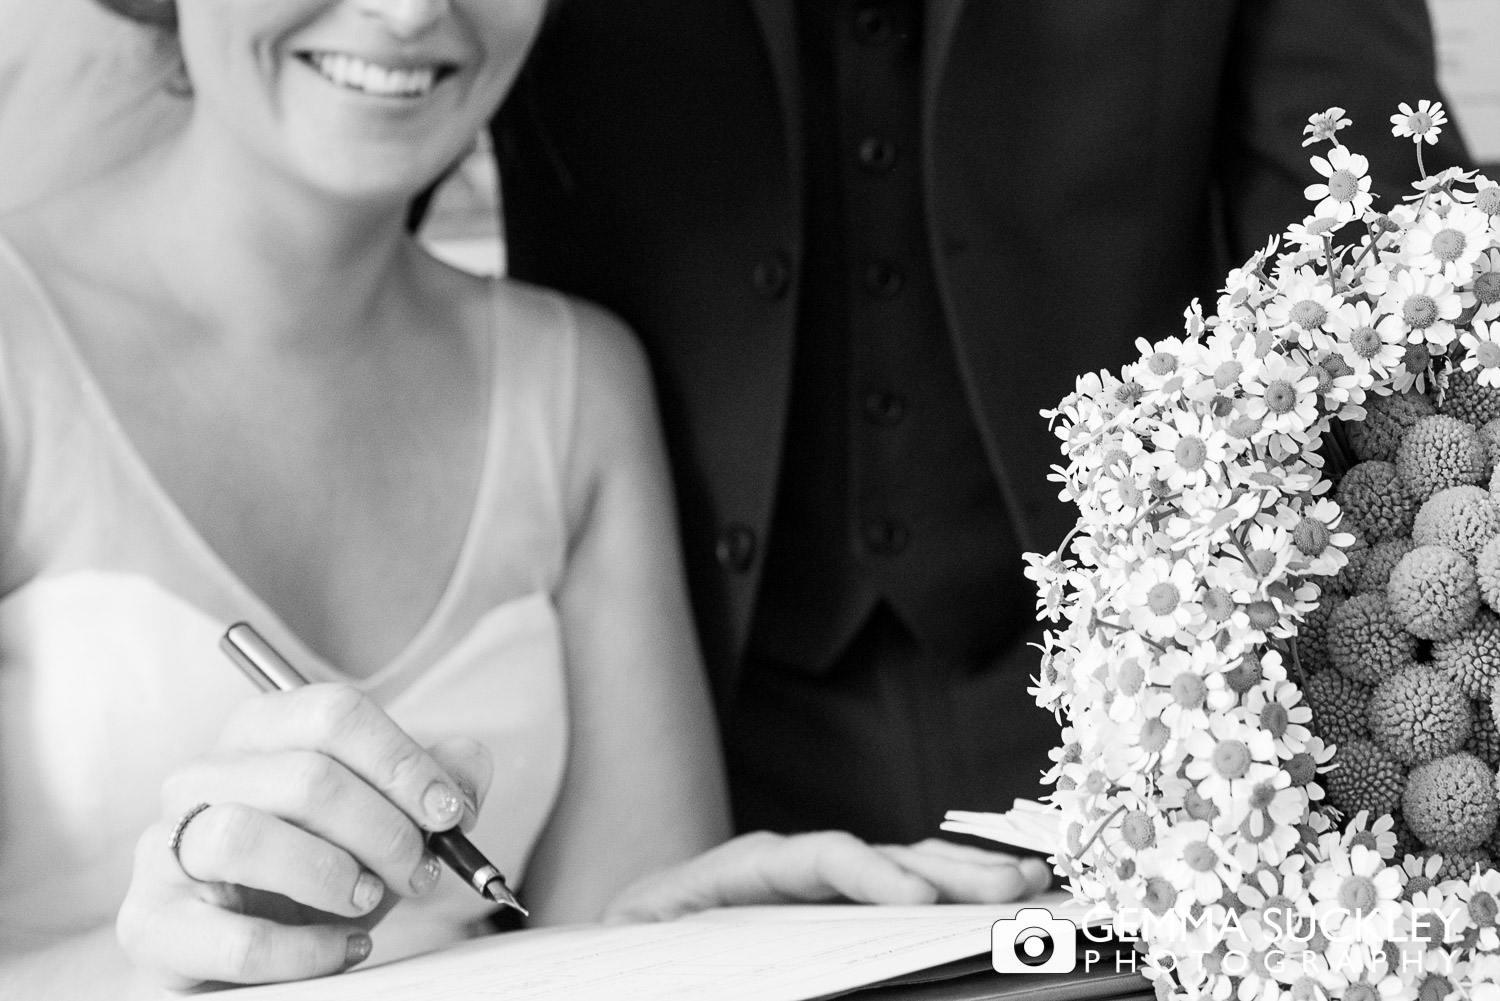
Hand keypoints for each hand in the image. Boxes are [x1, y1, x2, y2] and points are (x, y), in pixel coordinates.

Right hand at [115, 684, 491, 987]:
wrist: (241, 953)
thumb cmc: (315, 872)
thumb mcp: (382, 820)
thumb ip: (433, 783)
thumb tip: (469, 765)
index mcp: (260, 731)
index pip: (334, 712)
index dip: (404, 762)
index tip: (450, 811)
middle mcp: (203, 776)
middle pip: (307, 777)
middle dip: (385, 830)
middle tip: (421, 870)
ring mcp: (165, 847)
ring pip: (247, 837)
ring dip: (335, 876)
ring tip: (369, 901)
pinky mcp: (152, 924)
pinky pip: (234, 937)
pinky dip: (306, 948)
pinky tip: (344, 946)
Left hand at [602, 829, 1046, 923]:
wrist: (615, 960)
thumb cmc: (631, 963)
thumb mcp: (646, 962)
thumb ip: (693, 967)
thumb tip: (737, 975)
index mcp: (730, 874)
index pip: (808, 859)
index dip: (867, 874)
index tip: (918, 904)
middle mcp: (778, 870)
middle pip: (868, 855)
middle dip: (943, 869)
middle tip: (1011, 887)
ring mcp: (808, 890)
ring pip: (893, 869)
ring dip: (962, 874)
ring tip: (1027, 881)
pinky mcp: (826, 912)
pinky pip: (891, 895)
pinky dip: (946, 892)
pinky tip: (992, 892)